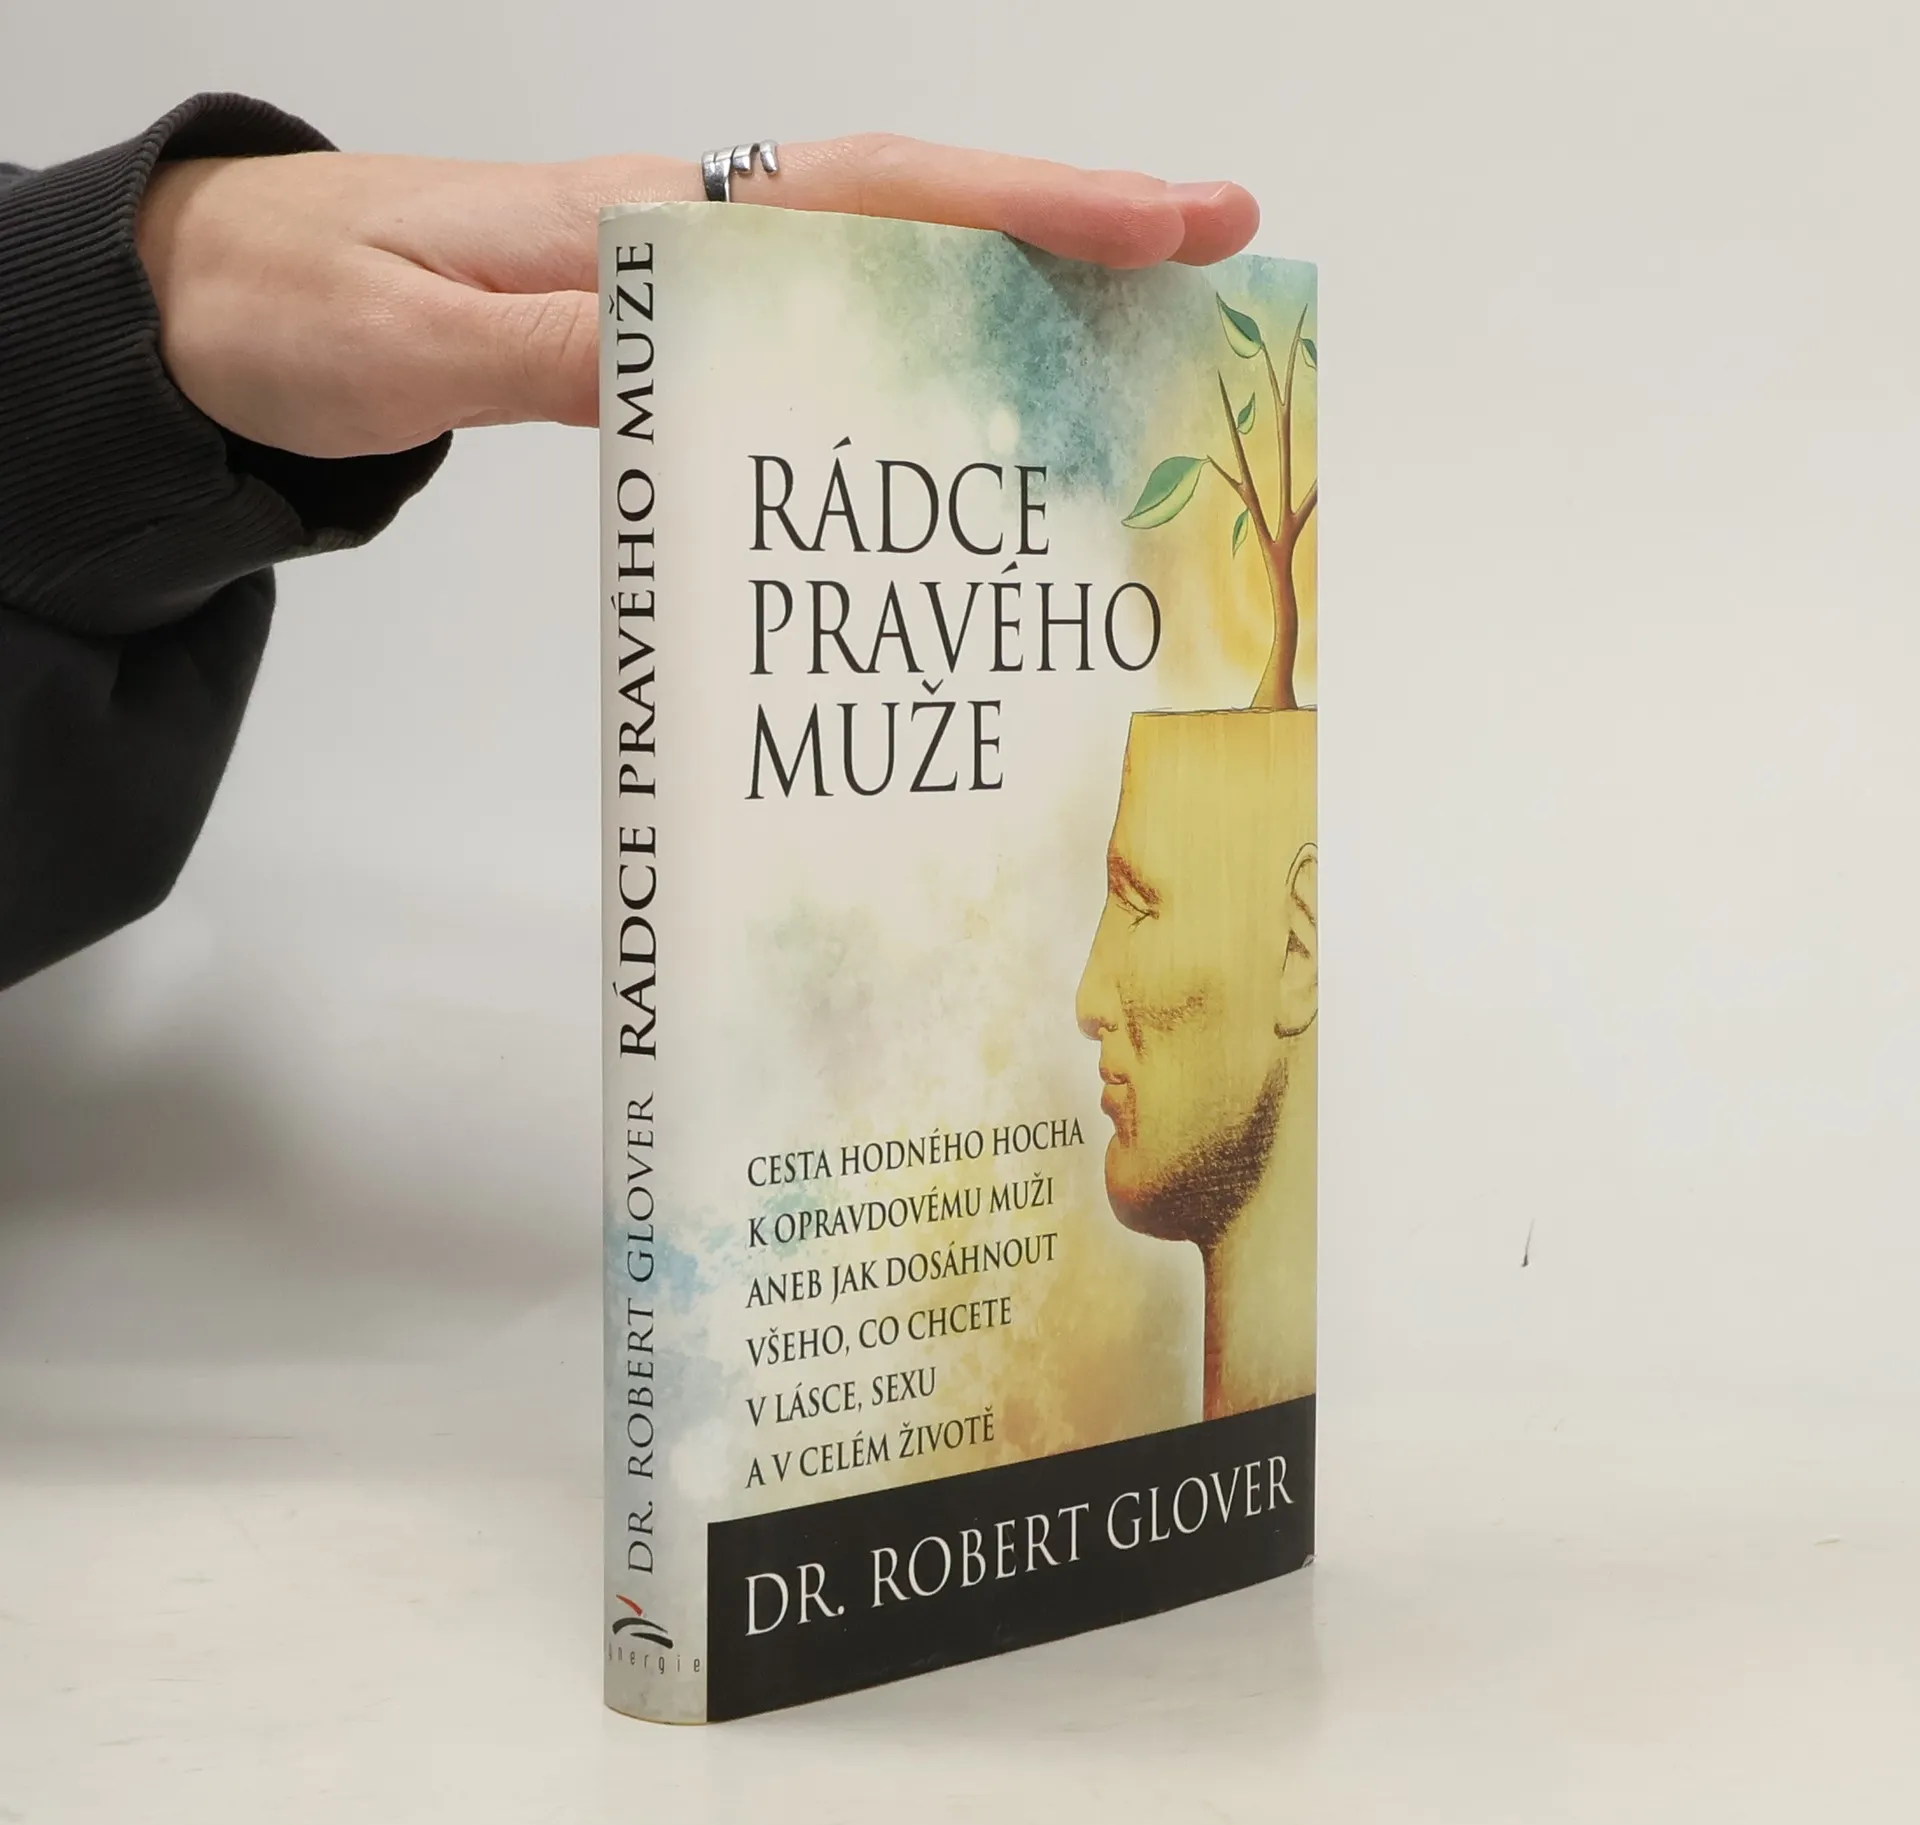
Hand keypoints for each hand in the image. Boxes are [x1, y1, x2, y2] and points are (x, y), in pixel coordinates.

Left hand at [135, 137, 1260, 459]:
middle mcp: (690, 241)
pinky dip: (911, 376)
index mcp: (649, 220)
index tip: (1170, 219)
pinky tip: (970, 426)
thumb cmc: (296, 313)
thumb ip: (554, 354)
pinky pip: (817, 352)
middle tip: (1217, 267)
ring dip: (1015, 309)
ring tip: (1143, 358)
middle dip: (1071, 239)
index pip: (873, 197)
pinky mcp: (662, 348)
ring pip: (884, 285)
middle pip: (917, 222)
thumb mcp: (408, 339)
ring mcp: (686, 293)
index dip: (1028, 206)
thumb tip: (694, 366)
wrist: (215, 314)